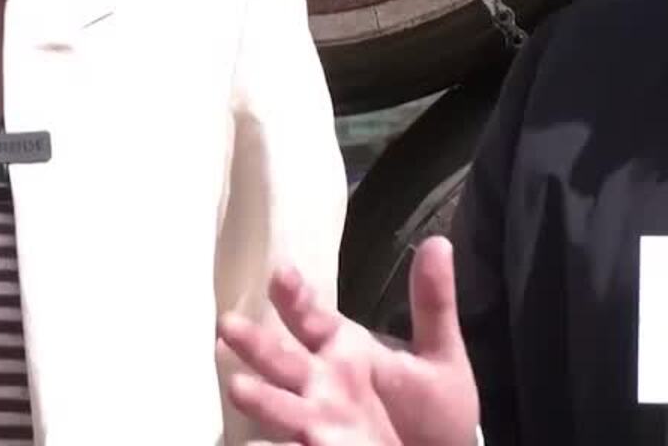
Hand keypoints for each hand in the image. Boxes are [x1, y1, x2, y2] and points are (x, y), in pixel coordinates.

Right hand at [217, 235, 479, 445]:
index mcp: (346, 350)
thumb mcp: (440, 352)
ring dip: (261, 398)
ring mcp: (320, 420)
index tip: (281, 273)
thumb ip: (432, 302)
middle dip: (257, 344)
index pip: (313, 318)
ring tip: (237, 386)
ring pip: (282, 407)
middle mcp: (323, 383)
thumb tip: (437, 241)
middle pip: (283, 359)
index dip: (296, 297)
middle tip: (227, 323)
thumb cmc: (435, 404)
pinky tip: (253, 445)